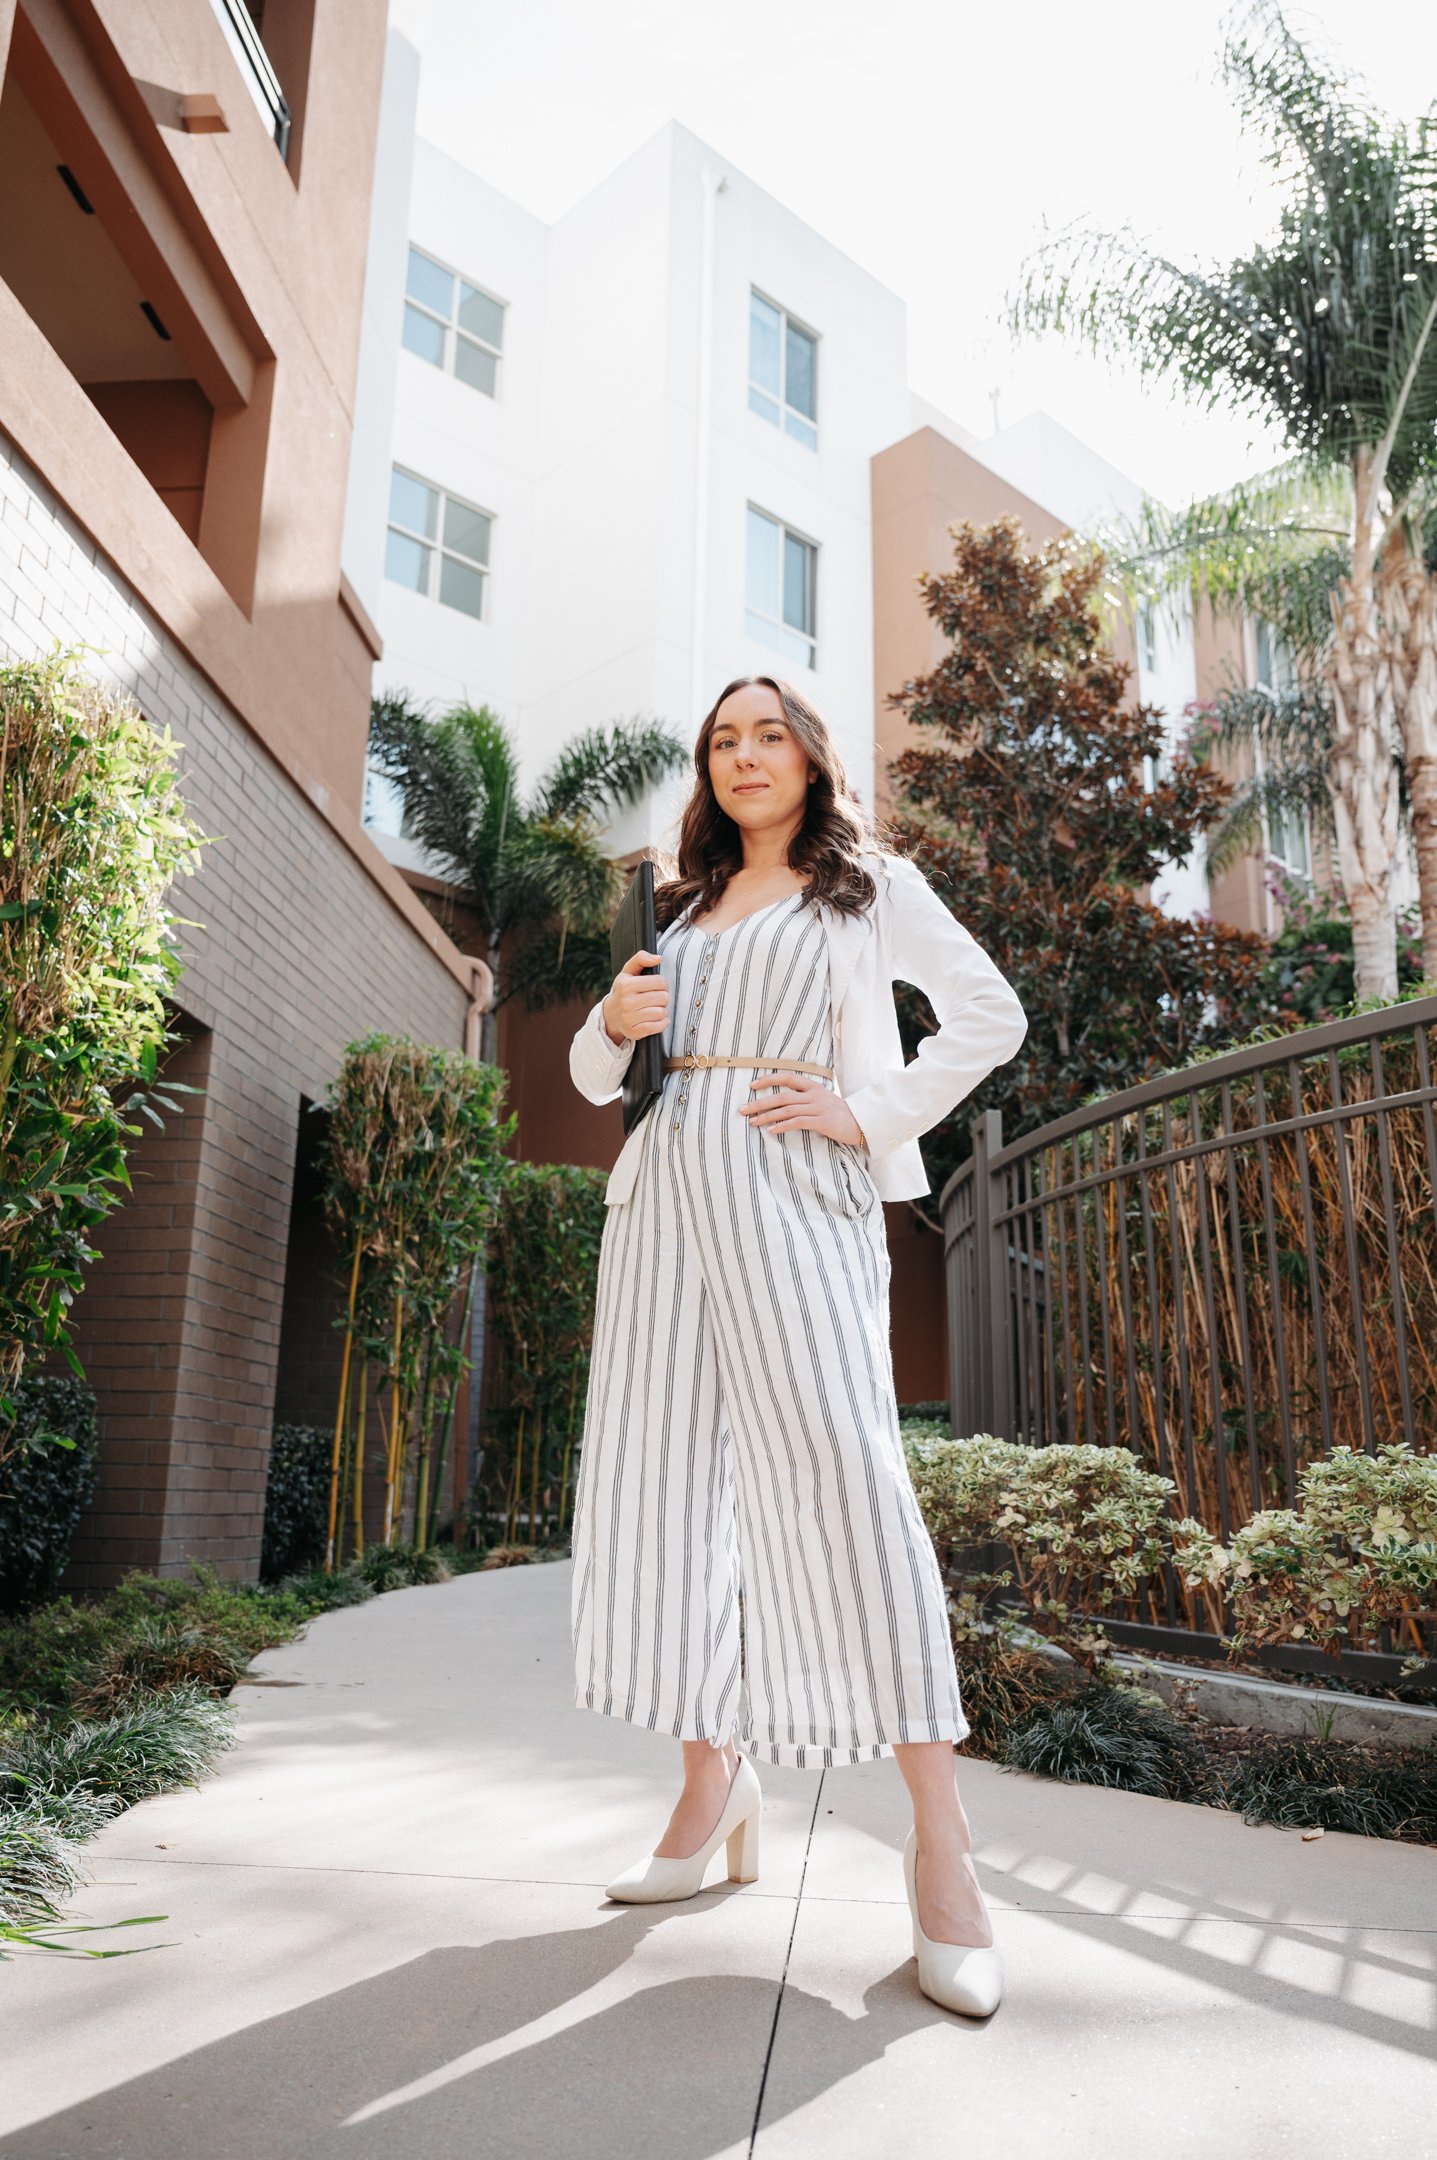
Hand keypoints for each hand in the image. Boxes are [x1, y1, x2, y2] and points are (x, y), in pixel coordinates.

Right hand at [602, 949, 667, 1045]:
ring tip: (654, 1008)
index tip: (656, 986)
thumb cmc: (624, 990)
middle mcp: (626, 1002)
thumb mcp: (628, 972)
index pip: (660, 982)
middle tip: (655, 998)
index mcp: (626, 985)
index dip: (662, 984)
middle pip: (663, 998)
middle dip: (663, 997)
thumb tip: (658, 958)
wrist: (611, 1014)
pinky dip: (662, 1023)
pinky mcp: (635, 1032)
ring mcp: (629, 1019)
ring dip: (662, 1010)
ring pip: (662, 1012)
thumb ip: (641, 958)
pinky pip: (659, 1026)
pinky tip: (656, 1019)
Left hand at [736, 1073, 867, 1148]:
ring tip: (752, 1122)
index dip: (769, 1080)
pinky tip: (771, 1131)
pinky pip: (798, 1122)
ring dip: (766, 1116)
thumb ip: (804, 1099)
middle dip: (759, 1102)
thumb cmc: (839, 1114)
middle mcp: (814, 1095)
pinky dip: (782, 1126)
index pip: (787, 1077)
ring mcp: (818, 1107)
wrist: (861, 1123)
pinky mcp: (821, 1121)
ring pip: (786, 1110)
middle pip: (781, 1096)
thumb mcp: (822, 1100)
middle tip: (742, 1109)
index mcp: (813, 1087)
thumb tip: (781, 1104)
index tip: (752, 1085)